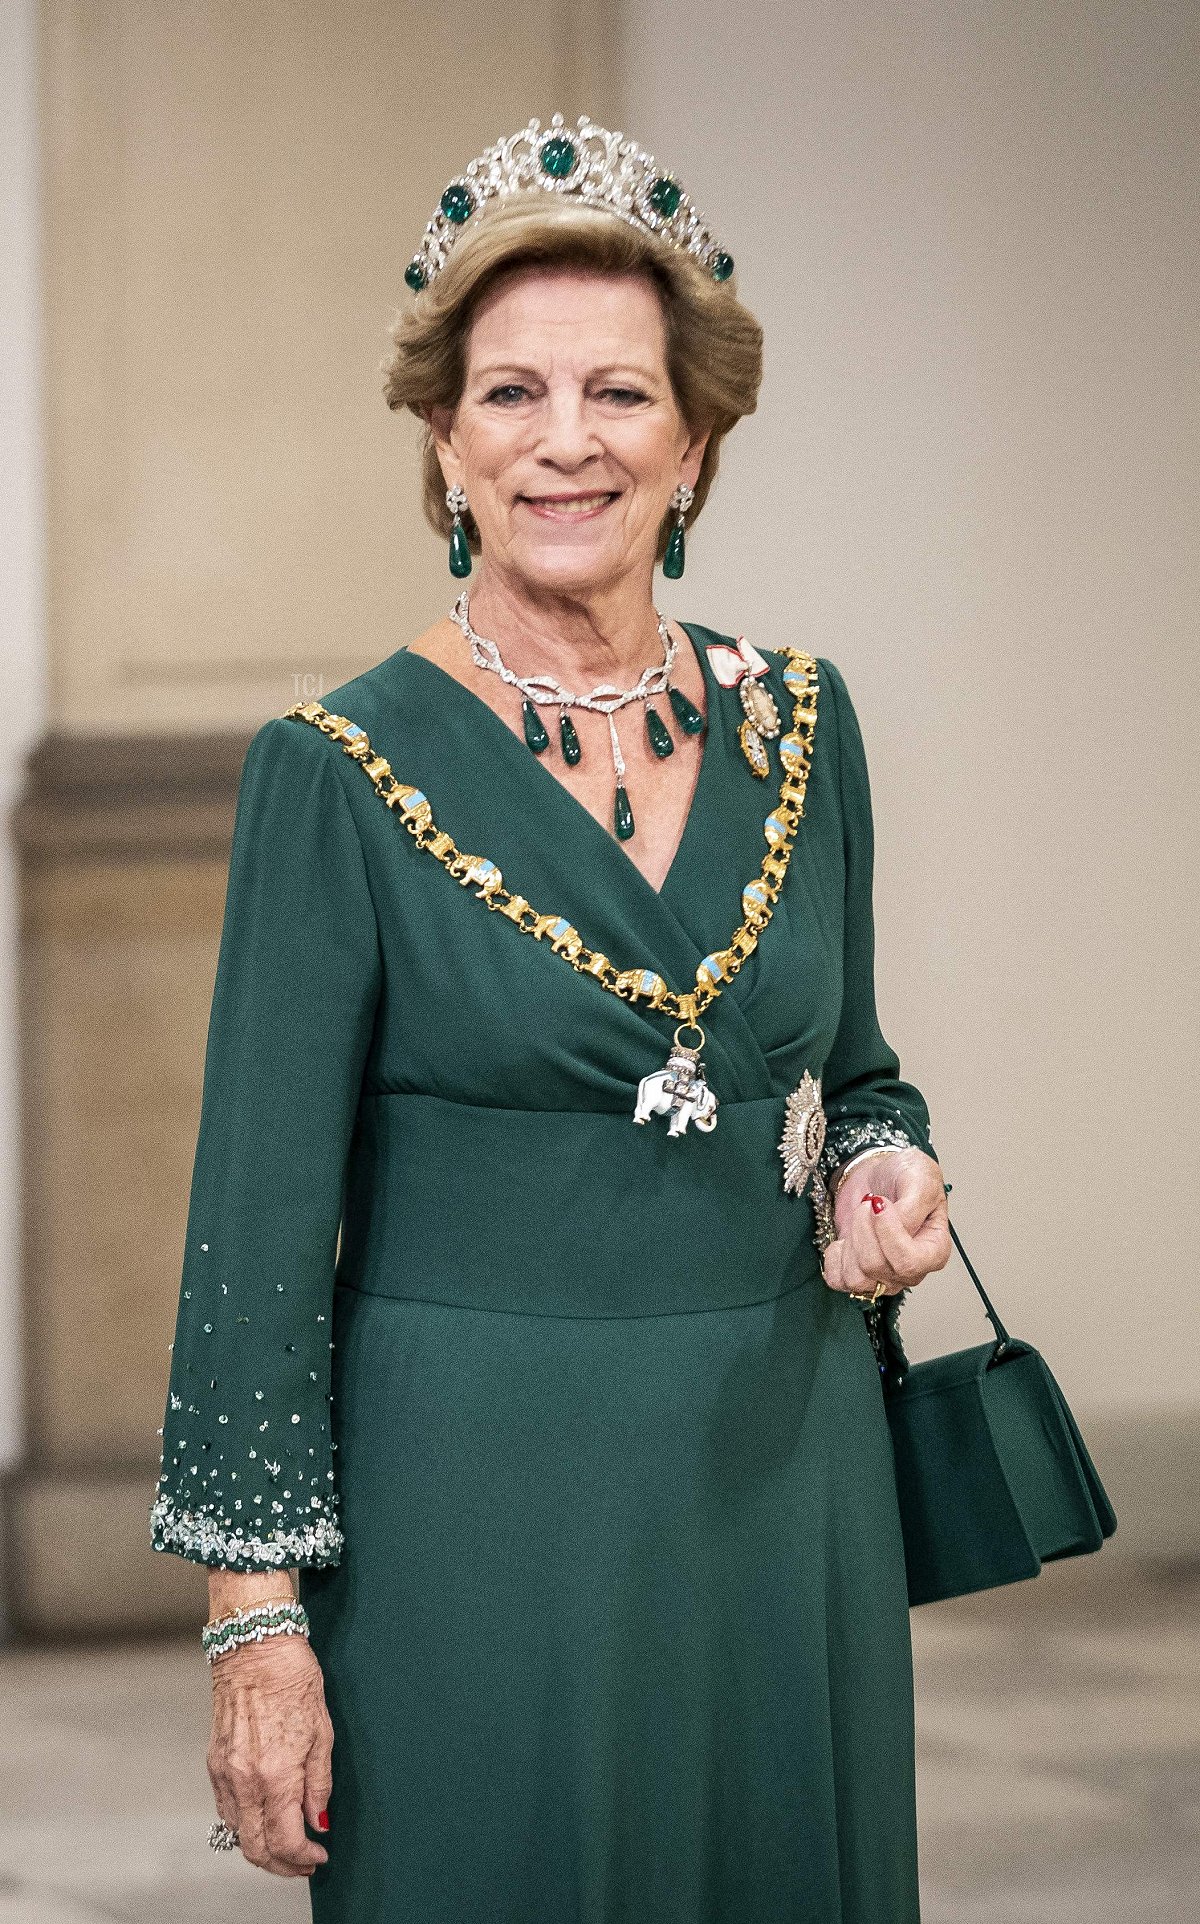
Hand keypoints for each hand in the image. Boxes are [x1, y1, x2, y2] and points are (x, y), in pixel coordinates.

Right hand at [207, 1633, 333, 1877]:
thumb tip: (319, 1822)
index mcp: (276, 1774)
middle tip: (303, 1862)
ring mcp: (225, 1773)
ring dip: (262, 1848)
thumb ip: (319, 1784)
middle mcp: (245, 1780)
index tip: (319, 1856)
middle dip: (282, 1865)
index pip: (285, 1841)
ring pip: (238, 1834)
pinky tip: (264, 1817)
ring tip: (287, 1843)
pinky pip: (226, 1810)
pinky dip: (245, 1825)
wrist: (256, 1645)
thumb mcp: (323, 1731)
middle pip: (256, 1849)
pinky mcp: (214, 1762)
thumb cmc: (294, 1678)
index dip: (304, 1859)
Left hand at [821, 1147, 950, 1298]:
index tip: (881, 1203)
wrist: (877, 1174)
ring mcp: (883, 1275)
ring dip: (850, 1241)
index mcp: (934, 1251)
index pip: (909, 1263)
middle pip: (876, 1267)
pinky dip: (834, 1257)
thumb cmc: (904, 1175)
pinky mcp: (856, 1272)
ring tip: (860, 1218)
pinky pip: (836, 1280)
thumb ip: (914, 1205)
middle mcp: (910, 1270)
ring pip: (856, 1278)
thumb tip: (898, 1226)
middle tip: (869, 1203)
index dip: (889, 1235)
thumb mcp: (920, 1177)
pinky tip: (846, 1237)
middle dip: (864, 1228)